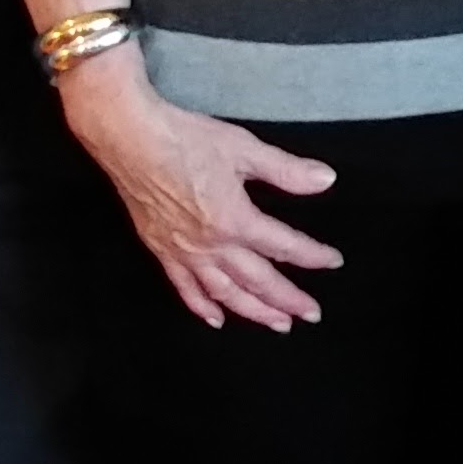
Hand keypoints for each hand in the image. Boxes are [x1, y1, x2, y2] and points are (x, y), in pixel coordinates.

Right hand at [65, 52, 341, 327]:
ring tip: (277, 324)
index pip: (284, 246)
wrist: (130, 138)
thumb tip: (325, 179)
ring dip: (254, 312)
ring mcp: (184, 252)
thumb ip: (287, 171)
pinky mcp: (161, 251)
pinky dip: (202, 307)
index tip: (332, 261)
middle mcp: (211, 245)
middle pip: (258, 281)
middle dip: (288, 300)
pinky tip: (216, 319)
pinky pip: (185, 289)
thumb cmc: (184, 139)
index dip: (312, 256)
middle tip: (310, 314)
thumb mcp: (244, 149)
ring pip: (225, 294)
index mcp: (235, 220)